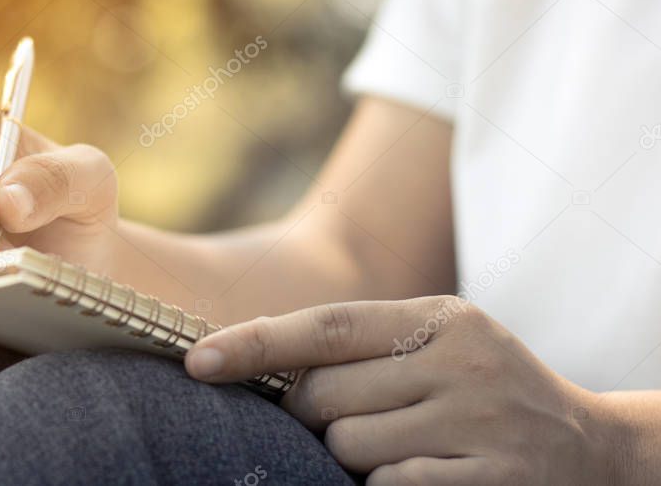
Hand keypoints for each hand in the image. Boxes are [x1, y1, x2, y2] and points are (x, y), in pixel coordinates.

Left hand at [185, 297, 617, 484]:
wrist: (590, 449)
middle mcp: (459, 364)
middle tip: (342, 417)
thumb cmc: (485, 389)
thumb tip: (260, 358)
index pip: (326, 326)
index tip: (197, 360)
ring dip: (348, 455)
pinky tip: (420, 473)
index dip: (255, 343)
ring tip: (398, 445)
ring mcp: (476, 427)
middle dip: (310, 413)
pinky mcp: (487, 484)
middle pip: (324, 395)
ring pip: (347, 448)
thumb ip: (364, 344)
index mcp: (440, 318)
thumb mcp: (439, 342)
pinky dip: (385, 484)